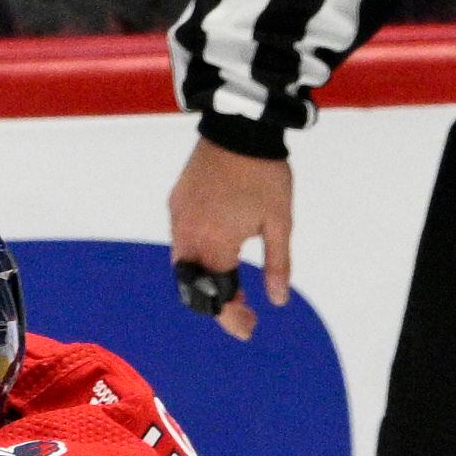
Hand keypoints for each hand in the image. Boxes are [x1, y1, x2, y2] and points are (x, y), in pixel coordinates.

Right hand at [167, 136, 295, 339]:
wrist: (239, 128)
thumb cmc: (264, 175)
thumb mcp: (279, 222)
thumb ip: (277, 265)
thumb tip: (278, 300)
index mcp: (216, 244)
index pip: (217, 296)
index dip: (231, 318)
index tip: (249, 328)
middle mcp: (189, 235)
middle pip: (192, 286)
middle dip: (215, 303)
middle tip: (243, 308)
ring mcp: (179, 217)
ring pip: (183, 264)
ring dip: (205, 280)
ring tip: (233, 282)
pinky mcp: (176, 202)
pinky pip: (180, 239)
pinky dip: (196, 256)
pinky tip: (217, 251)